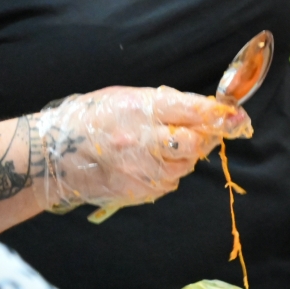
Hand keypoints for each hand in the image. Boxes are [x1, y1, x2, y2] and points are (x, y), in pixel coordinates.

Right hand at [32, 86, 250, 214]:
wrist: (50, 156)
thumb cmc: (91, 118)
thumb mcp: (128, 97)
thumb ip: (168, 103)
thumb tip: (207, 110)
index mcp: (142, 108)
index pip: (193, 111)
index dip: (220, 116)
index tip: (239, 117)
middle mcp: (143, 140)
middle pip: (196, 143)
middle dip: (206, 137)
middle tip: (205, 131)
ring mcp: (139, 169)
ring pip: (185, 166)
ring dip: (185, 157)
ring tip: (163, 146)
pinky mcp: (136, 191)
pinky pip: (168, 183)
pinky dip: (168, 173)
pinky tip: (148, 163)